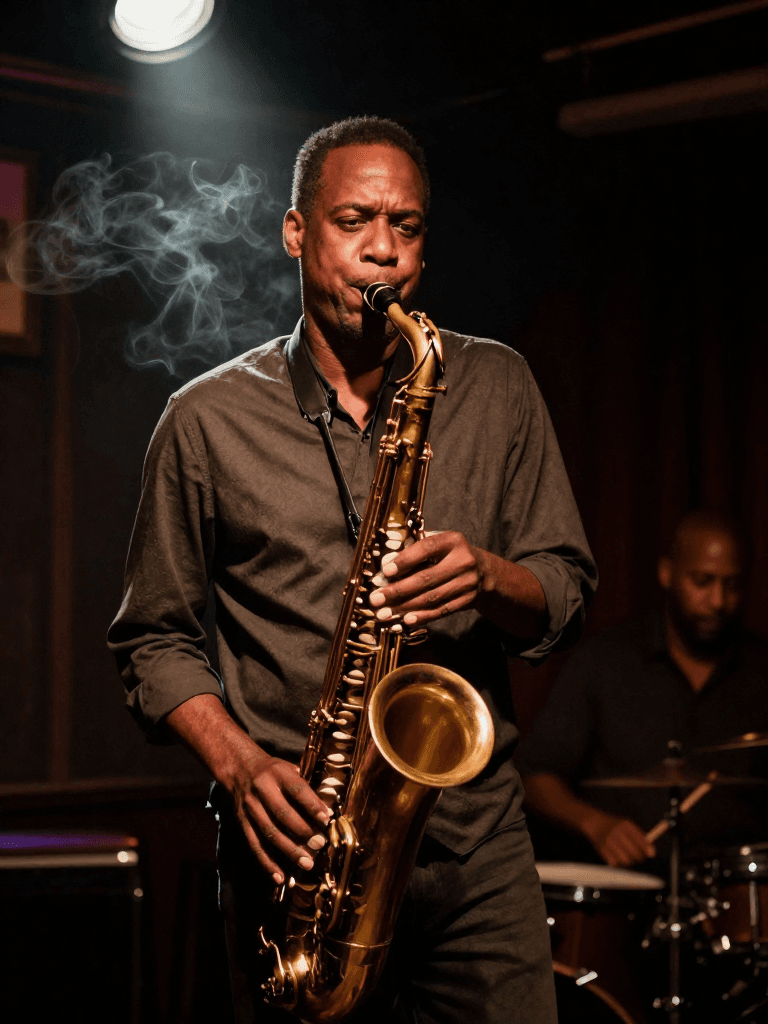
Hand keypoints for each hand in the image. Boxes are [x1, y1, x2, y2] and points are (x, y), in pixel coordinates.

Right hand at [228, 750, 331, 884]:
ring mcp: (250, 807)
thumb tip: (326, 811)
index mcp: (277, 773)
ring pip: (269, 832)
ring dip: (289, 850)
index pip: (297, 790)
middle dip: (303, 831)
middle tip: (320, 844)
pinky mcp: (242, 822)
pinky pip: (255, 845)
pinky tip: (279, 876)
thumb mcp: (289, 768)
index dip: (312, 805)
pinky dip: (267, 862)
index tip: (326, 819)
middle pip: (282, 814)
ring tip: (306, 863)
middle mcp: (262, 789)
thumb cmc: (273, 770)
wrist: (239, 768)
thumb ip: (305, 786)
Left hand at [368, 530, 482, 625]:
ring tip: (384, 613)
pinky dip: (422, 616)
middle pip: (426, 578)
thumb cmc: (451, 555)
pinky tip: (406, 620)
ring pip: (431, 598)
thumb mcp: (441, 544)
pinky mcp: (468, 600)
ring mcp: (467, 582)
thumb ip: (418, 549)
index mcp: (452, 541)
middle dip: (397, 591)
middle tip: (376, 599)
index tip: (386, 571)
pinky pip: (441, 610)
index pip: (426, 548)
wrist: (484, 572)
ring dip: (405, 607)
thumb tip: (386, 566)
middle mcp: (463, 560)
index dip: (405, 560)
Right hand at [581, 809, 655, 866]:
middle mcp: (617, 832)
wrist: (595, 823)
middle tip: (639, 856)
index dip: (648, 848)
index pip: (641, 840)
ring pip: (626, 860)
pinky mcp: (602, 849)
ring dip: (629, 860)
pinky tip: (615, 855)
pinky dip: (618, 862)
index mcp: (626, 825)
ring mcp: (609, 841)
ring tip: (626, 855)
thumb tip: (652, 852)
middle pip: (635, 853)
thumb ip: (640, 837)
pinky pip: (616, 863)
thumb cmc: (616, 826)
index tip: (652, 854)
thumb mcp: (627, 825)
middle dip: (639, 857)